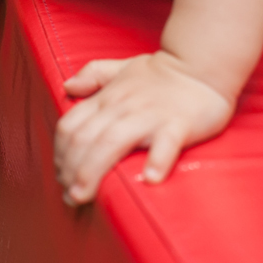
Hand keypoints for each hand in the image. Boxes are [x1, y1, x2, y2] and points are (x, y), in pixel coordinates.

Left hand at [53, 51, 233, 204]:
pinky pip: (166, 142)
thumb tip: (67, 86)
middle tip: (69, 197)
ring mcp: (149, 115)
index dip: (60, 153)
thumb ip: (93, 75)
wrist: (202, 65)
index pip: (71, 126)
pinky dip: (158, 160)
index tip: (61, 177)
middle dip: (70, 170)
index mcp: (107, 98)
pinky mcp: (178, 124)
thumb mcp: (120, 68)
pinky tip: (150, 180)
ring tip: (84, 196)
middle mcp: (121, 107)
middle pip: (85, 138)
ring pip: (112, 142)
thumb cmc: (160, 73)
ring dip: (92, 170)